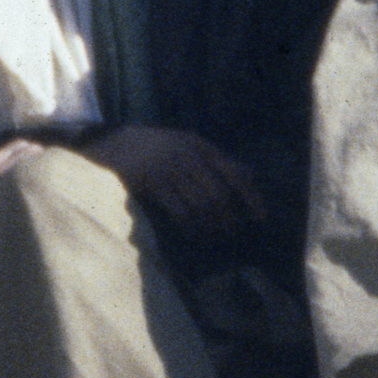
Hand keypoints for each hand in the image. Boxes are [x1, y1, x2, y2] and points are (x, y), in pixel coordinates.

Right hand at [86, 122, 262, 237]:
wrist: (117, 142)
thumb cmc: (157, 145)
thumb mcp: (189, 143)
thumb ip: (216, 158)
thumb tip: (249, 174)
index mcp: (200, 146)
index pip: (234, 173)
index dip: (250, 197)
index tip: (260, 217)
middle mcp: (188, 157)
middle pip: (218, 194)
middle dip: (228, 217)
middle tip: (232, 231)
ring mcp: (170, 170)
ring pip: (200, 204)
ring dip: (210, 225)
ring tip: (214, 236)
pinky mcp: (153, 184)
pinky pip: (178, 211)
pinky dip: (190, 225)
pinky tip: (193, 233)